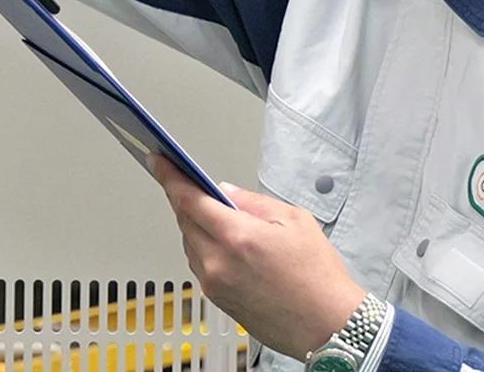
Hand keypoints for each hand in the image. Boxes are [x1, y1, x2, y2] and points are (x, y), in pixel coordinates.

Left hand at [151, 156, 365, 359]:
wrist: (324, 322)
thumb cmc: (316, 275)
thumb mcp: (295, 220)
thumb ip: (255, 202)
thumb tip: (227, 192)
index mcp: (238, 237)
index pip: (190, 200)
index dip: (170, 177)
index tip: (159, 161)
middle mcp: (219, 263)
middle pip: (185, 221)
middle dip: (183, 198)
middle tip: (186, 180)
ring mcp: (215, 285)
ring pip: (189, 243)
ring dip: (193, 223)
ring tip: (210, 210)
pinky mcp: (217, 300)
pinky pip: (198, 264)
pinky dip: (201, 245)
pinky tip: (218, 238)